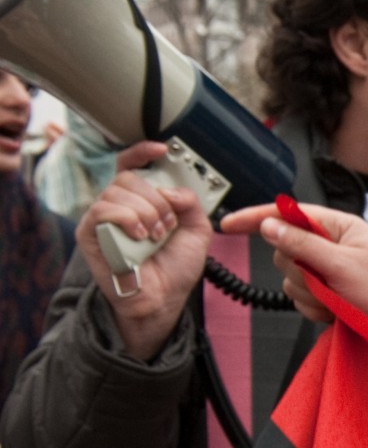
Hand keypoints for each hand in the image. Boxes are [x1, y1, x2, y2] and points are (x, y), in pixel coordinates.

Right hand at [76, 142, 213, 361]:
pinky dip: (127, 218)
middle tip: (168, 223)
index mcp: (142, 201)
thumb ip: (191, 203)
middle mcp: (119, 205)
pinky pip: (102, 209)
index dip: (142, 152)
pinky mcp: (89, 232)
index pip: (132, 165)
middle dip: (155, 197)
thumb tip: (171, 188)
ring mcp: (102, 218)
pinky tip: (141, 235)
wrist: (163, 299)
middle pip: (128, 177)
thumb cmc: (175, 267)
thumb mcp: (197, 231)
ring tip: (156, 235)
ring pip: (117, 191)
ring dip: (146, 211)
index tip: (162, 149)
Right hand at [221, 204, 367, 373]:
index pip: (287, 213)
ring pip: (290, 276)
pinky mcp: (326, 288)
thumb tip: (269, 225)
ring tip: (336, 299)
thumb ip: (302, 243)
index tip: (228, 225)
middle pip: (284, 249)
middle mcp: (330, 242)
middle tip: (324, 282)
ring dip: (309, 293)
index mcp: (338, 225)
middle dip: (298, 271)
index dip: (256, 218)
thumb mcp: (341, 265)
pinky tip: (335, 310)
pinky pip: (300, 296)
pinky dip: (314, 306)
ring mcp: (327, 266)